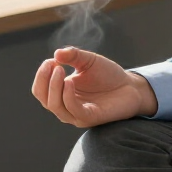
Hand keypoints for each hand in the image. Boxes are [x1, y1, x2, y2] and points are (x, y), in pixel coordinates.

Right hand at [31, 47, 156, 127]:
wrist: (131, 86)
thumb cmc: (108, 75)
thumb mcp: (89, 61)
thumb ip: (74, 55)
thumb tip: (57, 53)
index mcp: (61, 93)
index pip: (40, 89)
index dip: (41, 75)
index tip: (51, 60)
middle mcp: (66, 106)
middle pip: (44, 98)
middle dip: (44, 81)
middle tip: (53, 64)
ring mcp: (77, 114)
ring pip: (55, 106)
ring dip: (54, 87)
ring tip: (60, 70)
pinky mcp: (90, 118)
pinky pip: (73, 111)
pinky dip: (68, 97)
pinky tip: (70, 82)